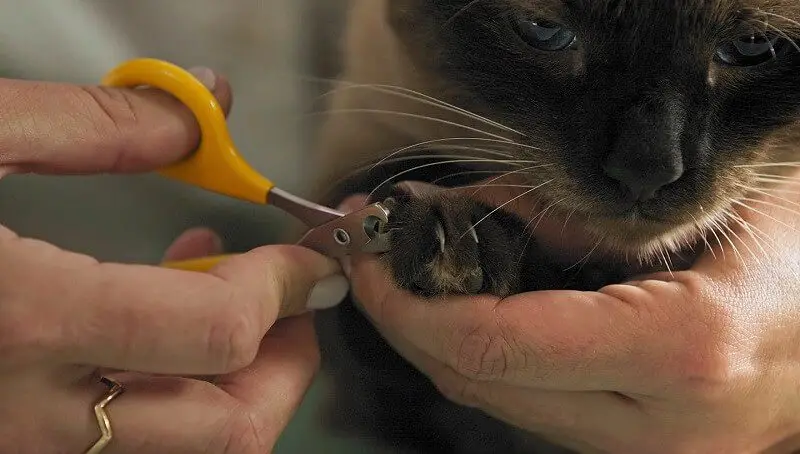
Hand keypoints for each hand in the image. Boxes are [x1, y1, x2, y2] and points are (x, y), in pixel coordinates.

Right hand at [0, 68, 348, 453]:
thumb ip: (88, 124)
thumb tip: (197, 108)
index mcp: (17, 320)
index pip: (218, 331)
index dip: (284, 285)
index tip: (305, 253)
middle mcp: (20, 414)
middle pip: (228, 432)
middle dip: (285, 361)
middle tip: (289, 297)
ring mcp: (10, 448)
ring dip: (233, 385)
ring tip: (222, 301)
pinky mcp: (2, 448)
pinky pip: (126, 450)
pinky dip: (171, 401)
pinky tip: (148, 335)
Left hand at [340, 170, 799, 453]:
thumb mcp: (709, 210)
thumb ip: (581, 219)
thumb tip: (469, 214)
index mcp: (684, 352)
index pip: (496, 342)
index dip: (410, 301)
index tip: (369, 254)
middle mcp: (656, 426)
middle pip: (479, 381)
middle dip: (403, 317)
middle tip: (371, 254)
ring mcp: (643, 453)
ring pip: (496, 402)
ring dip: (436, 335)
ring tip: (407, 268)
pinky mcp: (632, 451)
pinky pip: (530, 405)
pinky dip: (484, 354)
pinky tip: (469, 302)